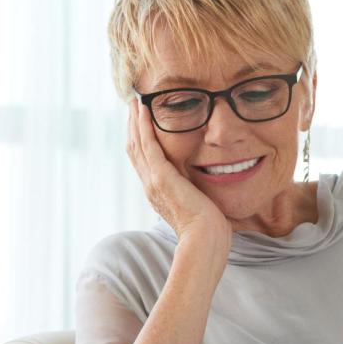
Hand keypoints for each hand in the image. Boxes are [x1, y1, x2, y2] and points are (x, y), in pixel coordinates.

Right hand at [126, 98, 231, 252]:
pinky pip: (147, 146)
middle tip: (134, 105)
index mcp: (158, 193)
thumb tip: (207, 187)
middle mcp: (151, 186)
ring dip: (135, 122)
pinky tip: (143, 111)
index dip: (140, 141)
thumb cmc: (209, 229)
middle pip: (135, 150)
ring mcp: (153, 182)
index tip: (141, 123)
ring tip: (136, 102)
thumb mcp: (200, 205)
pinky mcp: (161, 178)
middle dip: (133, 127)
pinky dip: (143, 127)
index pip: (144, 162)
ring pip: (137, 145)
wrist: (205, 240)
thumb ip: (198, 193)